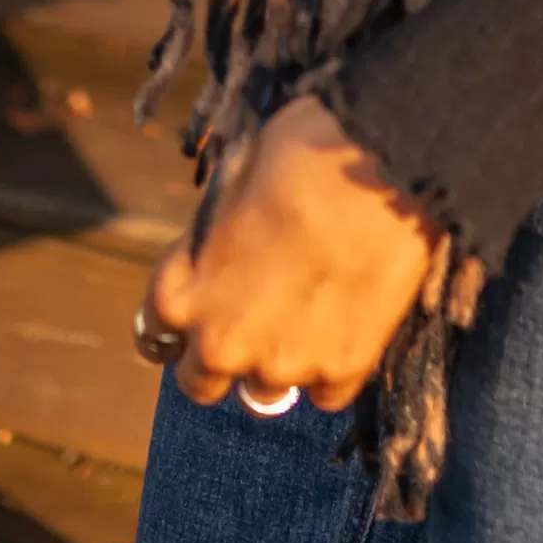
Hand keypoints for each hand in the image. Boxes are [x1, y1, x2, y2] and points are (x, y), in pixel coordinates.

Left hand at [140, 96, 442, 414]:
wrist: (387, 162)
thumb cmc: (303, 150)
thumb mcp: (233, 177)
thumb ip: (216, 231)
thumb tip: (224, 240)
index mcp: (180, 292)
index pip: (154, 334)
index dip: (181, 317)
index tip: (204, 305)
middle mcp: (221, 342)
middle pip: (201, 382)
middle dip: (221, 354)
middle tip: (256, 317)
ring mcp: (283, 363)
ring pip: (265, 390)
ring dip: (279, 359)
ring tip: (312, 311)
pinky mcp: (342, 370)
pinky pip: (325, 391)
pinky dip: (332, 365)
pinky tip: (348, 321)